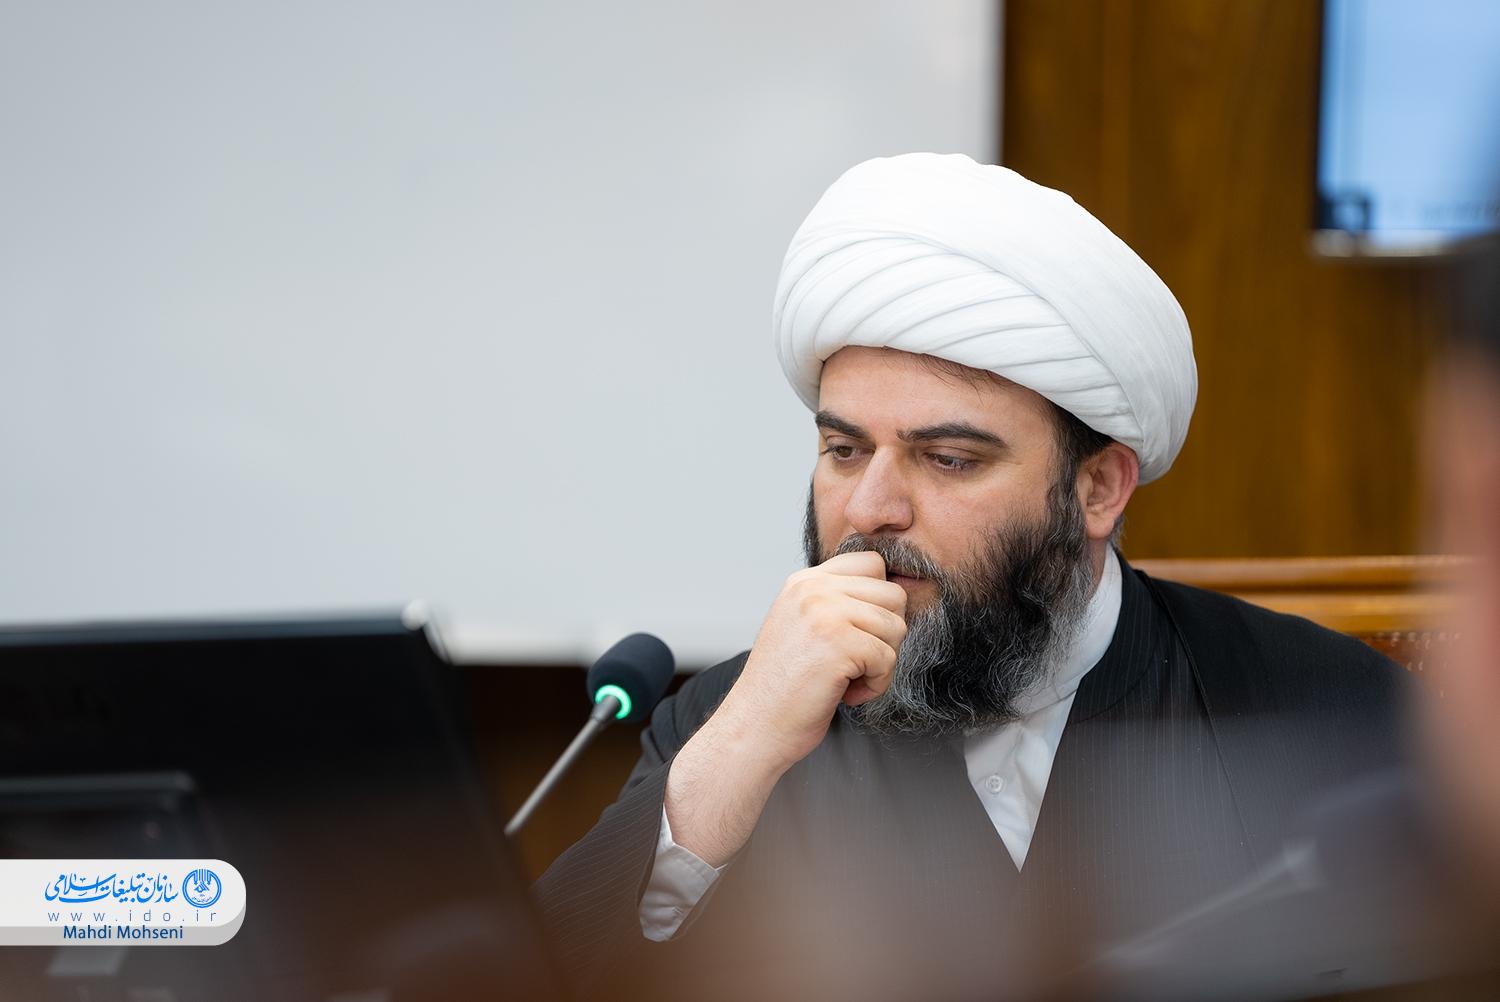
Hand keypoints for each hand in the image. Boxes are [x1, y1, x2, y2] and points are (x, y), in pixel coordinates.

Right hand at [717, 551, 908, 769]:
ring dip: (882, 663)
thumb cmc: (784, 687)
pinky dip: (876, 684)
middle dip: (886, 635)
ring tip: (848, 679)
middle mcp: (813, 588)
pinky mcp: (839, 642)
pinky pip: (888, 658)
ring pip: (896, 627)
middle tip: (857, 662)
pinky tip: (847, 694)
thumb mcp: (802, 626)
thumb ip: (836, 603)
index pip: (872, 564)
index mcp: (805, 581)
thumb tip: (893, 597)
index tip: (860, 635)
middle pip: (893, 595)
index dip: (879, 603)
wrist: (755, 726)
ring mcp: (825, 612)